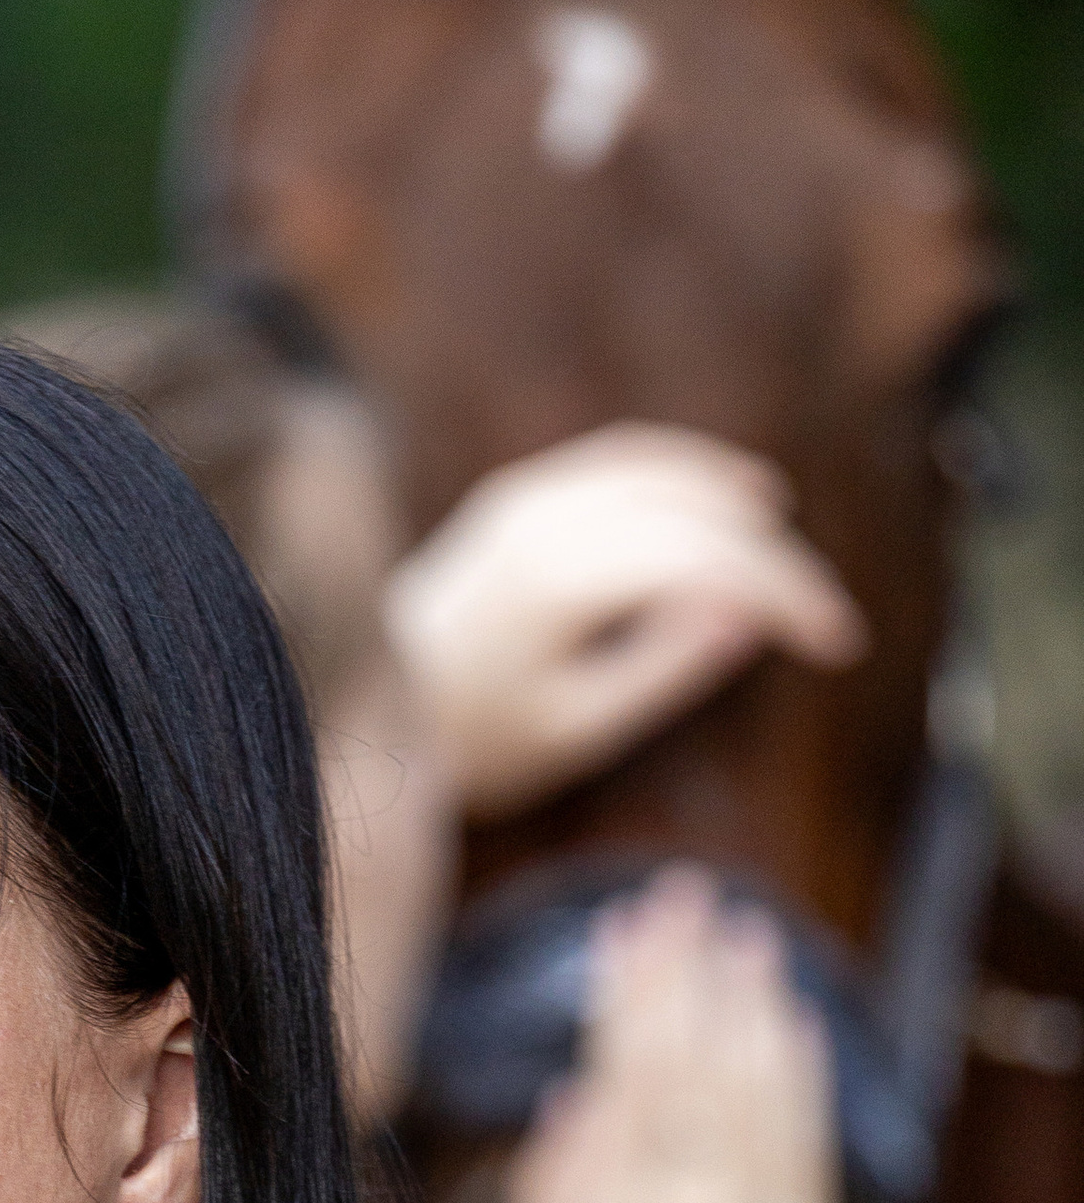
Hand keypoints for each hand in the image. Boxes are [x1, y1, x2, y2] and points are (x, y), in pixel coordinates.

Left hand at [384, 426, 867, 821]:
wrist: (366, 712)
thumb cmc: (469, 741)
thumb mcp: (576, 729)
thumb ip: (662, 667)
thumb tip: (745, 612)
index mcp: (559, 583)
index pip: (705, 561)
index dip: (784, 593)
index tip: (836, 643)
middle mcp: (542, 522)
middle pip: (693, 513)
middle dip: (772, 559)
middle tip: (825, 618)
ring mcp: (525, 500)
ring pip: (659, 469)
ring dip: (733, 500)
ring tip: (788, 539)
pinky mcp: (516, 498)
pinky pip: (618, 462)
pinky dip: (681, 472)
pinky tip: (726, 495)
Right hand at [495, 869, 839, 1202]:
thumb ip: (554, 1195)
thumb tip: (574, 1096)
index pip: (635, 1069)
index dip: (631, 990)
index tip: (626, 922)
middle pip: (702, 1060)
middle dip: (692, 971)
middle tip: (686, 893)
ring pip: (765, 1088)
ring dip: (755, 1003)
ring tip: (746, 933)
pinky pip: (808, 1142)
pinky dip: (803, 1077)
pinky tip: (795, 1027)